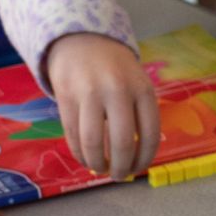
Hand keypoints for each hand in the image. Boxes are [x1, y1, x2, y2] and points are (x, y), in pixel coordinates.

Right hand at [44, 33, 159, 180]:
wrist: (82, 40)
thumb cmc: (115, 70)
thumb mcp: (138, 83)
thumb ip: (140, 115)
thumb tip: (136, 159)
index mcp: (141, 89)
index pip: (149, 134)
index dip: (144, 160)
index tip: (138, 170)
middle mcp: (117, 90)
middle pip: (122, 142)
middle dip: (120, 167)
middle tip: (118, 175)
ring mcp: (89, 93)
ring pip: (92, 143)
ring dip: (97, 164)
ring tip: (100, 169)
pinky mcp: (66, 97)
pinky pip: (73, 136)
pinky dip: (79, 154)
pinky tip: (85, 159)